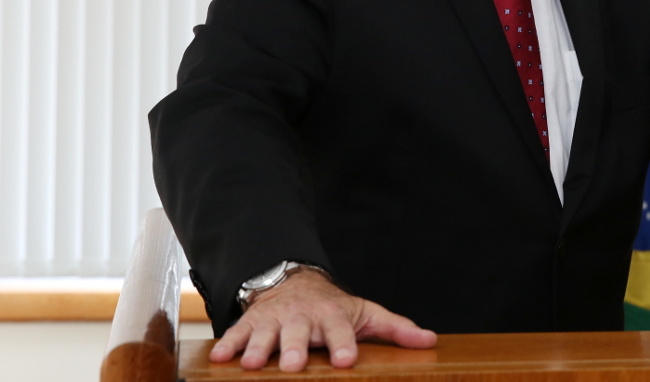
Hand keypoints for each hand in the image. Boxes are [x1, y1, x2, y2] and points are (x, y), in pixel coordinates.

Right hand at [208, 268, 436, 371]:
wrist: (295, 282)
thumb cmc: (335, 308)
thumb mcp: (367, 314)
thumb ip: (396, 329)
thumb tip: (430, 340)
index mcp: (333, 317)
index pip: (341, 331)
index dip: (343, 345)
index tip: (346, 361)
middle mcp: (303, 318)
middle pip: (299, 334)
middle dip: (296, 349)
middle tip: (295, 366)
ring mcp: (275, 320)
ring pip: (266, 335)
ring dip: (259, 349)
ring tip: (255, 365)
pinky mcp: (251, 324)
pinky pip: (237, 334)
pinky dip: (228, 346)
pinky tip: (219, 360)